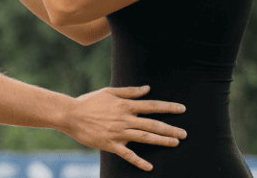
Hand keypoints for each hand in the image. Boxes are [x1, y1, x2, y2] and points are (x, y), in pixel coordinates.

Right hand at [66, 86, 186, 171]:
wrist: (71, 114)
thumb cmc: (89, 102)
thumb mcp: (109, 92)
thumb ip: (129, 92)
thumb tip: (147, 88)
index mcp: (125, 105)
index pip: (151, 105)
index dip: (168, 107)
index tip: (182, 108)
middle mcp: (124, 119)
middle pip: (152, 124)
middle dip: (170, 128)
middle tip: (185, 133)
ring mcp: (119, 132)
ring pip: (145, 137)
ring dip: (162, 140)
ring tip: (175, 143)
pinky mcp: (111, 144)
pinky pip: (128, 154)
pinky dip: (139, 161)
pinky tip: (150, 167)